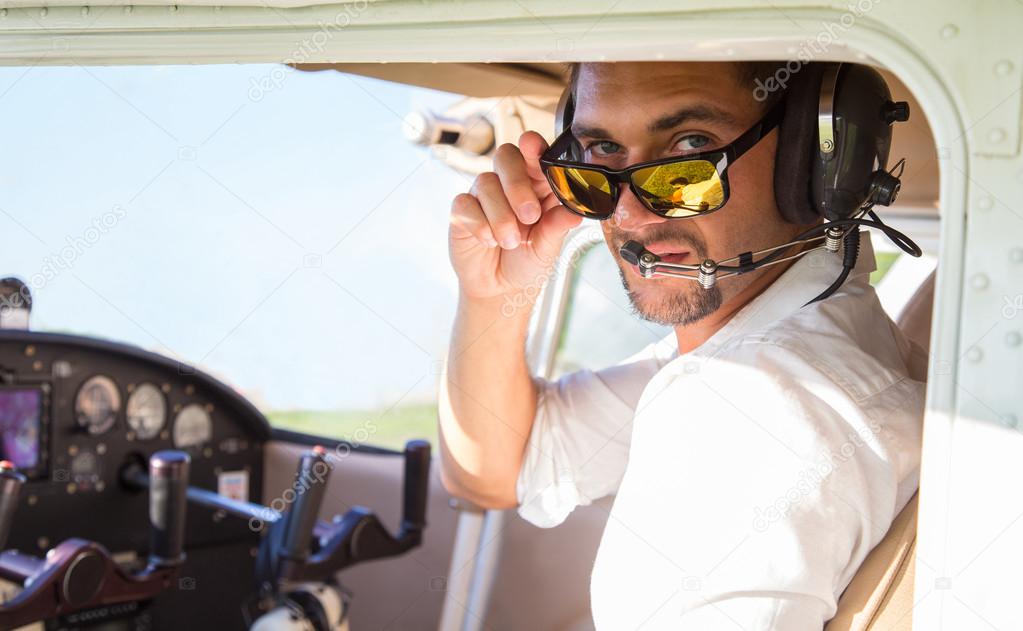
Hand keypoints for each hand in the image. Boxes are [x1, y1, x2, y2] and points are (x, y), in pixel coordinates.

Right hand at [449, 131, 582, 300]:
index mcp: (536, 184)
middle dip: (517, 183)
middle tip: (530, 215)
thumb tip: (575, 213)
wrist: (500, 289)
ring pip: (485, 183)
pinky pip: (465, 203)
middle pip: (505, 156)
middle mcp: (508, 183)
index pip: (534, 155)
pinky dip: (479, 224)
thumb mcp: (547, 246)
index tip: (532, 146)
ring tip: (511, 242)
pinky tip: (488, 241)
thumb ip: (557, 227)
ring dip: (501, 216)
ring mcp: (483, 194)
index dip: (533, 147)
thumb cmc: (528, 260)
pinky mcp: (463, 210)